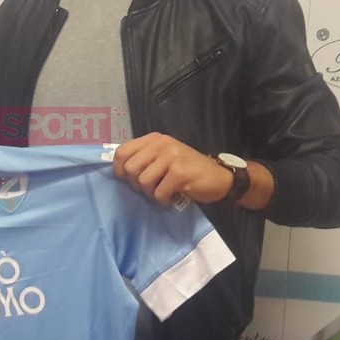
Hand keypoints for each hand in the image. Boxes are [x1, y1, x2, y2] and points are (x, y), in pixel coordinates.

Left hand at [112, 132, 233, 205]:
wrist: (220, 177)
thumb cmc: (189, 170)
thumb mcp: (164, 157)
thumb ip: (144, 159)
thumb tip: (120, 172)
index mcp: (154, 139)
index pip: (122, 151)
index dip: (119, 169)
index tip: (127, 180)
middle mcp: (161, 144)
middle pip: (130, 168)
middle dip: (136, 184)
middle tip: (150, 188)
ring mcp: (171, 157)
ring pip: (143, 181)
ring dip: (150, 193)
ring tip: (162, 191)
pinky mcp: (180, 173)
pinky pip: (158, 192)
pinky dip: (163, 199)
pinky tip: (171, 197)